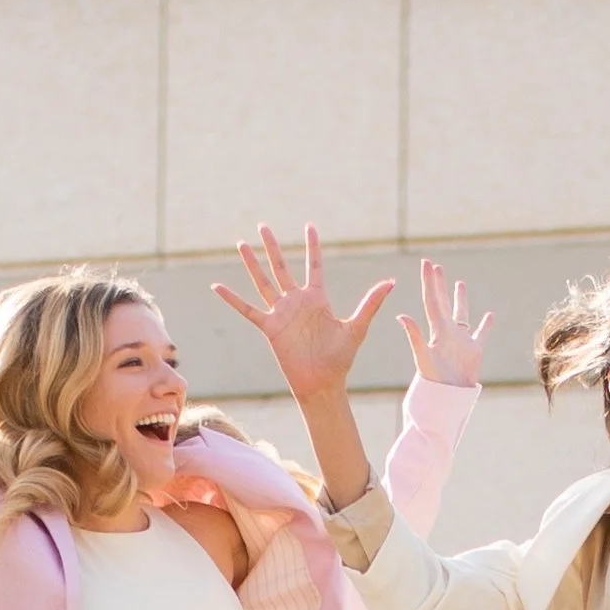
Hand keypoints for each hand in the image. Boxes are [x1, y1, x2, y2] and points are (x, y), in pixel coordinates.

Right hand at [212, 222, 393, 403]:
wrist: (322, 384)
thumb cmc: (340, 359)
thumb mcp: (357, 327)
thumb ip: (371, 303)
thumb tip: (391, 281)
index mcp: (318, 299)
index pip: (314, 265)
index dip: (313, 246)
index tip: (310, 226)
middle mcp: (297, 302)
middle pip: (281, 267)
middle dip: (273, 246)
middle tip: (263, 225)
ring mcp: (281, 314)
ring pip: (263, 282)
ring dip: (252, 263)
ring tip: (241, 243)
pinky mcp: (270, 328)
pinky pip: (247, 310)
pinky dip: (233, 299)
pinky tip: (217, 286)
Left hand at [397, 259, 491, 388]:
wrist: (449, 400)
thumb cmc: (434, 383)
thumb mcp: (423, 358)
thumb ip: (414, 336)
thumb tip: (401, 316)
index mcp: (437, 331)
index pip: (431, 300)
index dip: (429, 282)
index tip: (427, 263)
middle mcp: (447, 333)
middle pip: (442, 303)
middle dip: (439, 284)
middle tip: (436, 266)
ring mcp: (461, 341)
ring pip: (461, 314)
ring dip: (460, 299)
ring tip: (459, 283)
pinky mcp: (474, 351)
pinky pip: (481, 334)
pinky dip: (486, 325)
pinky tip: (490, 315)